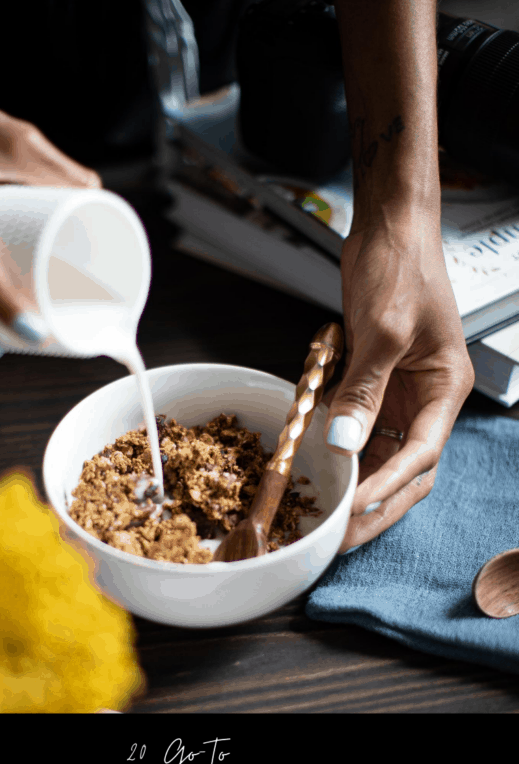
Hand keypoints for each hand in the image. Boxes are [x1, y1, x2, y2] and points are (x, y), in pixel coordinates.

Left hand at [323, 208, 474, 551]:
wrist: (387, 229)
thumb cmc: (400, 266)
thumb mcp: (383, 331)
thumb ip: (363, 391)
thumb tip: (344, 443)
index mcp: (445, 388)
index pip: (420, 454)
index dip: (386, 487)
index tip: (352, 510)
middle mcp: (426, 399)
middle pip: (405, 470)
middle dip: (374, 506)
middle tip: (338, 534)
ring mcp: (400, 395)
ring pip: (381, 457)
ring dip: (355, 484)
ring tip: (324, 512)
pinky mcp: (374, 386)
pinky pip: (359, 431)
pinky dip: (340, 451)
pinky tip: (318, 468)